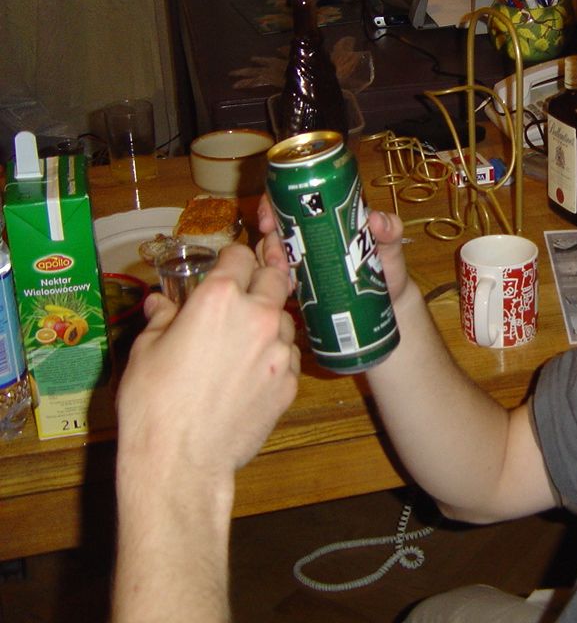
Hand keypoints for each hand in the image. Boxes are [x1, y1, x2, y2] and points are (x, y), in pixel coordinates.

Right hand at [115, 243, 299, 480]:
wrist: (180, 461)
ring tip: (243, 338)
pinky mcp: (289, 382)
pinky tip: (251, 371)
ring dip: (268, 321)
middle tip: (248, 285)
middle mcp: (257, 317)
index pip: (240, 256)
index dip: (233, 257)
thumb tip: (160, 302)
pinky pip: (287, 356)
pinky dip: (273, 355)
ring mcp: (279, 350)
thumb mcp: (146, 351)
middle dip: (262, 276)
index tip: (228, 263)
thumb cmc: (153, 404)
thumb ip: (162, 318)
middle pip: (274, 278)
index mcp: (219, 299)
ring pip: (284, 319)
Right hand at [256, 196, 414, 306]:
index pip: (290, 199)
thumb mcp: (391, 244)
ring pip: (271, 254)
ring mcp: (302, 257)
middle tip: (281, 263)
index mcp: (327, 214)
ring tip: (288, 281)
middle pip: (275, 230)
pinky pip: (277, 279)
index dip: (272, 205)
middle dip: (270, 244)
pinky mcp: (301, 282)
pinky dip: (277, 284)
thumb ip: (390, 229)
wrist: (389, 300)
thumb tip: (376, 219)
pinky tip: (288, 292)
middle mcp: (309, 233)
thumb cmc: (388, 264)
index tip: (269, 222)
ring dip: (271, 266)